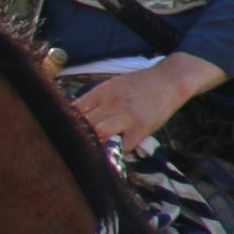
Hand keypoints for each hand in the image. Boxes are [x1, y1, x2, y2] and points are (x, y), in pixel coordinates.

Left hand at [68, 55, 217, 151]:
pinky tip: (113, 153)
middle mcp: (111, 103)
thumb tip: (74, 117)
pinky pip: (122, 146)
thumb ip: (94, 100)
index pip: (75, 109)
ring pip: (100, 133)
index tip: (64, 134)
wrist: (169, 80)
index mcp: (101, 92)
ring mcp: (126, 116)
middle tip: (77, 148)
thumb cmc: (138, 85)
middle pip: (85, 123)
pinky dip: (116, 152)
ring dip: (95, 145)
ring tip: (94, 152)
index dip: (68, 124)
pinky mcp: (141, 128)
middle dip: (79, 137)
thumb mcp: (112, 86)